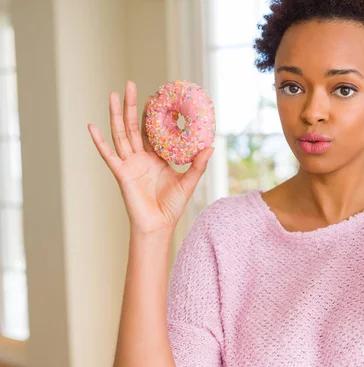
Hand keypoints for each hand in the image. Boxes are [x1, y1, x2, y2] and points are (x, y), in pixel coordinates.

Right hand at [87, 81, 213, 234]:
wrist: (158, 226)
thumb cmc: (172, 207)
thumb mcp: (189, 182)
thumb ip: (198, 165)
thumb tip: (211, 146)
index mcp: (156, 158)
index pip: (152, 130)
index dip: (152, 114)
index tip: (154, 95)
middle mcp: (141, 158)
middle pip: (134, 126)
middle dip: (132, 105)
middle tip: (130, 84)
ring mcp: (129, 164)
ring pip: (121, 134)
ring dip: (116, 115)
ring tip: (114, 95)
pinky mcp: (121, 173)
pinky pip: (108, 155)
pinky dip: (99, 141)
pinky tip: (91, 126)